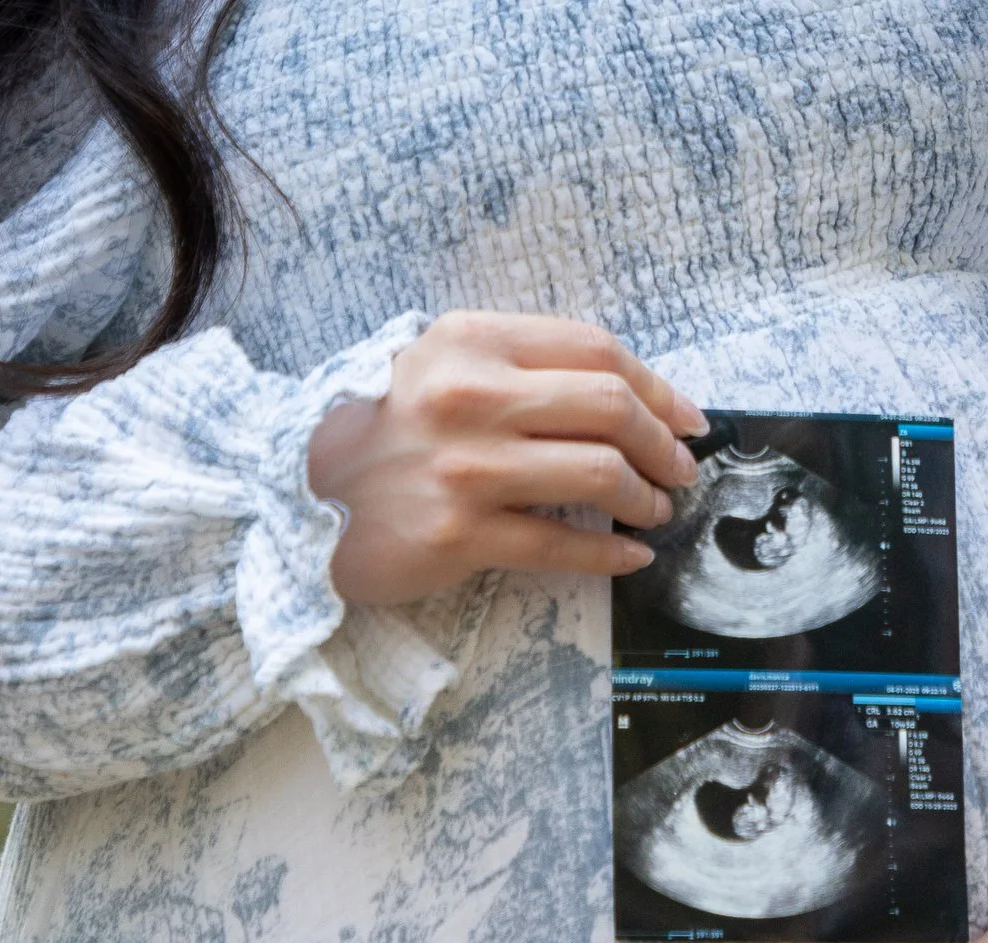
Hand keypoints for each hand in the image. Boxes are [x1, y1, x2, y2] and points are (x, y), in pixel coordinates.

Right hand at [307, 311, 708, 606]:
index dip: (659, 386)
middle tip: (680, 471)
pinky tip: (630, 557)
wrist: (299, 497)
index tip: (688, 418)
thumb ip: (517, 366)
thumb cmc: (382, 432)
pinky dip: (610, 553)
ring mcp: (465, 467)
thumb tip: (625, 397)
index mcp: (472, 340)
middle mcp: (470, 395)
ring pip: (597, 474)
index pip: (596, 350)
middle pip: (610, 408)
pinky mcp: (459, 533)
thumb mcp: (438, 366)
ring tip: (656, 511)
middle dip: (663, 444)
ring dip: (646, 498)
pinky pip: (561, 544)